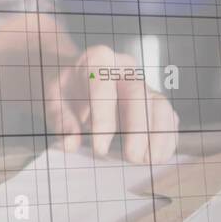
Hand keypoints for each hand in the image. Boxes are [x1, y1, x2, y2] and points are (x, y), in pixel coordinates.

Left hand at [45, 45, 178, 162]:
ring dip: (159, 134)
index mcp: (97, 60)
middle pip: (139, 94)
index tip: (100, 149)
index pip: (103, 87)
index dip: (104, 119)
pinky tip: (159, 156)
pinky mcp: (153, 99)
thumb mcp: (52, 98)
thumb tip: (71, 144)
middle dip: (139, 128)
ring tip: (149, 161)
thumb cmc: (65, 88)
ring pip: (160, 104)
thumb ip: (61, 120)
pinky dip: (167, 137)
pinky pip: (167, 116)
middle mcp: (125, 68)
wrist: (76, 77)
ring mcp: (142, 82)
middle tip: (132, 158)